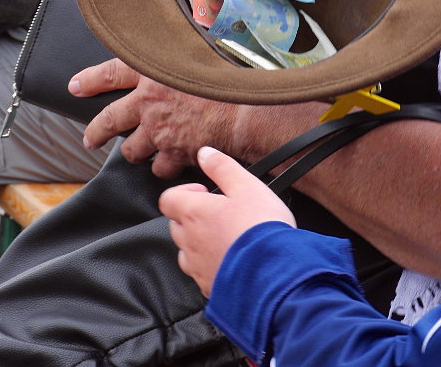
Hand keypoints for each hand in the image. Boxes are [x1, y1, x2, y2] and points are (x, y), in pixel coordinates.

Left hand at [70, 59, 241, 176]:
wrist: (245, 110)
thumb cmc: (229, 77)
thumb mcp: (199, 55)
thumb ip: (180, 56)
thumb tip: (177, 46)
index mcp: (153, 72)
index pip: (111, 73)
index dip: (91, 79)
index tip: (76, 86)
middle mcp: (149, 102)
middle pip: (110, 119)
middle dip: (96, 131)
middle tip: (90, 139)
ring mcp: (158, 130)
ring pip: (132, 149)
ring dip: (135, 151)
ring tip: (137, 153)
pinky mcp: (173, 153)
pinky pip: (159, 166)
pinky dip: (164, 166)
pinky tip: (170, 163)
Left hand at [160, 147, 295, 296]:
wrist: (272, 273)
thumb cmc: (260, 228)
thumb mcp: (246, 185)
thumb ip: (222, 167)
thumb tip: (204, 153)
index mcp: (194, 213)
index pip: (168, 199)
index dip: (184, 191)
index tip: (205, 191)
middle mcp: (189, 241)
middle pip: (176, 224)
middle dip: (192, 216)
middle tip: (219, 212)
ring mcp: (197, 267)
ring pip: (186, 250)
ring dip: (200, 242)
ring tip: (227, 236)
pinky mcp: (208, 287)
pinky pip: (201, 272)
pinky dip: (211, 264)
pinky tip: (233, 259)